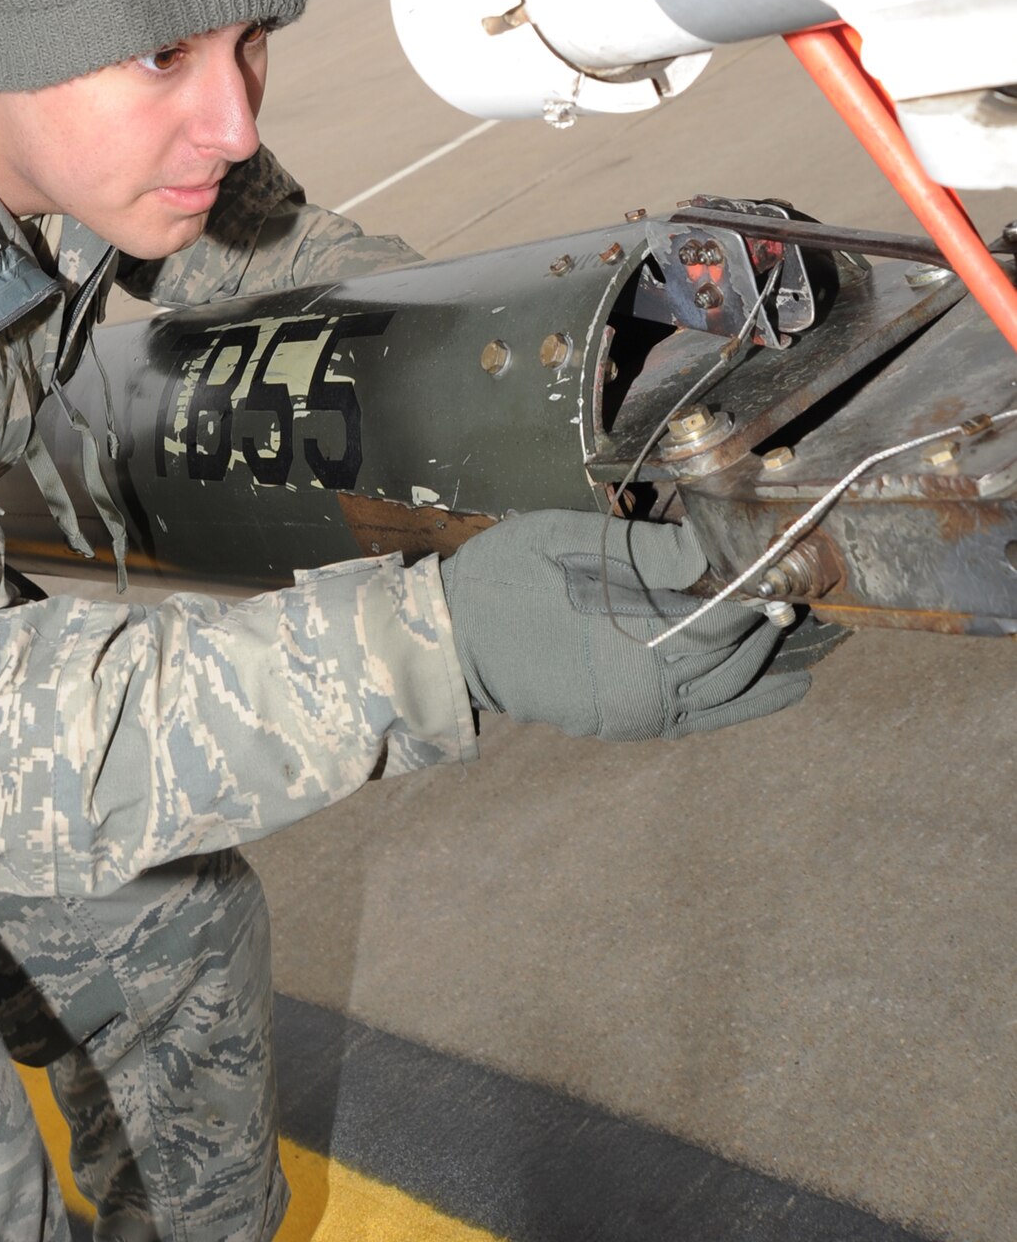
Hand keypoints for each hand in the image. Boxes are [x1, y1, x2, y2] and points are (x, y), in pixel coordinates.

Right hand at [439, 510, 816, 739]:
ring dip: (770, 666)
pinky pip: (704, 718)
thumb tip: (713, 546)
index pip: (724, 618)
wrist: (454, 637)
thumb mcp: (566, 539)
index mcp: (630, 633)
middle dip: (771, 625)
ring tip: (808, 639)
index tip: (788, 562)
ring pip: (729, 694)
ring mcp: (639, 711)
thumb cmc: (506, 576)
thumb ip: (644, 549)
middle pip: (736, 658)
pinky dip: (746, 703)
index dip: (761, 593)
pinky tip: (779, 686)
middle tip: (804, 589)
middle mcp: (644, 683)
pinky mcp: (629, 723)